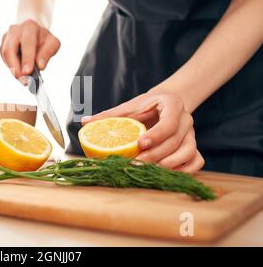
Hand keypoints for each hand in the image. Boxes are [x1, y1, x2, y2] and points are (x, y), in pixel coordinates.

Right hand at [0, 19, 60, 79]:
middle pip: (9, 49)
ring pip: (5, 55)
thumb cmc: (44, 39)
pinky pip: (4, 59)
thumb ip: (47, 53)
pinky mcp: (2, 45)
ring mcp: (6, 37)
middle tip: (23, 80)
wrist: (34, 33)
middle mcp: (15, 30)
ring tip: (23, 80)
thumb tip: (40, 66)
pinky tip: (20, 72)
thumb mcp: (52, 43)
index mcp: (30, 27)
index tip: (28, 72)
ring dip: (13, 70)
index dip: (27, 58)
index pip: (27, 43)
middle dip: (15, 67)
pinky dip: (12, 67)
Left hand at [81, 93, 204, 173]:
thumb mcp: (130, 106)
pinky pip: (196, 162)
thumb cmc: (146, 106)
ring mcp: (192, 134)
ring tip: (148, 171)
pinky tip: (166, 175)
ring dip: (169, 165)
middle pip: (175, 142)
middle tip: (136, 164)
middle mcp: (186, 120)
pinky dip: (184, 170)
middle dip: (155, 156)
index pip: (169, 122)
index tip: (139, 144)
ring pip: (188, 153)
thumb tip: (83, 122)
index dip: (155, 135)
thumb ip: (110, 115)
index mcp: (172, 105)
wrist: (167, 104)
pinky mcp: (194, 146)